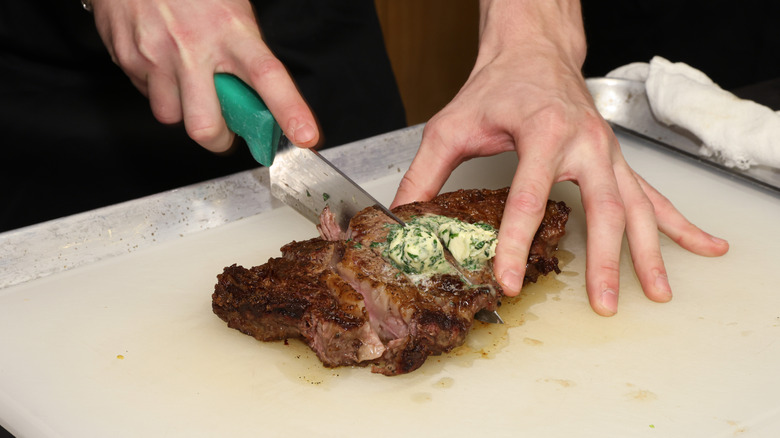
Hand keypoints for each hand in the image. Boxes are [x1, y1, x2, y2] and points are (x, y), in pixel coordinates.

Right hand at [90, 0, 317, 150]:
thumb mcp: (232, 10)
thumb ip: (246, 52)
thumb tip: (260, 96)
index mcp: (231, 30)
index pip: (267, 76)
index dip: (289, 110)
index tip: (305, 135)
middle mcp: (193, 46)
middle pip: (205, 126)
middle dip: (217, 138)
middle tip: (225, 130)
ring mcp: (156, 54)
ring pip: (171, 116)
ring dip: (184, 110)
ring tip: (188, 83)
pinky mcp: (127, 58)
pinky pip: (147, 95)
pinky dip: (159, 88)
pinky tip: (163, 64)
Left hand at [391, 0, 728, 315]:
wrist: (534, 52)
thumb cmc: (497, 87)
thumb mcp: (452, 126)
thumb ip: (425, 173)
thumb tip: (403, 216)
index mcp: (542, 131)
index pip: (529, 196)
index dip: (515, 242)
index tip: (507, 278)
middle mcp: (585, 142)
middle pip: (603, 207)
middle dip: (603, 260)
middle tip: (599, 303)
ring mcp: (608, 152)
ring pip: (638, 206)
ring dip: (649, 252)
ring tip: (656, 292)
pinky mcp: (617, 159)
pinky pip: (653, 195)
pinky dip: (679, 225)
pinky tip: (703, 247)